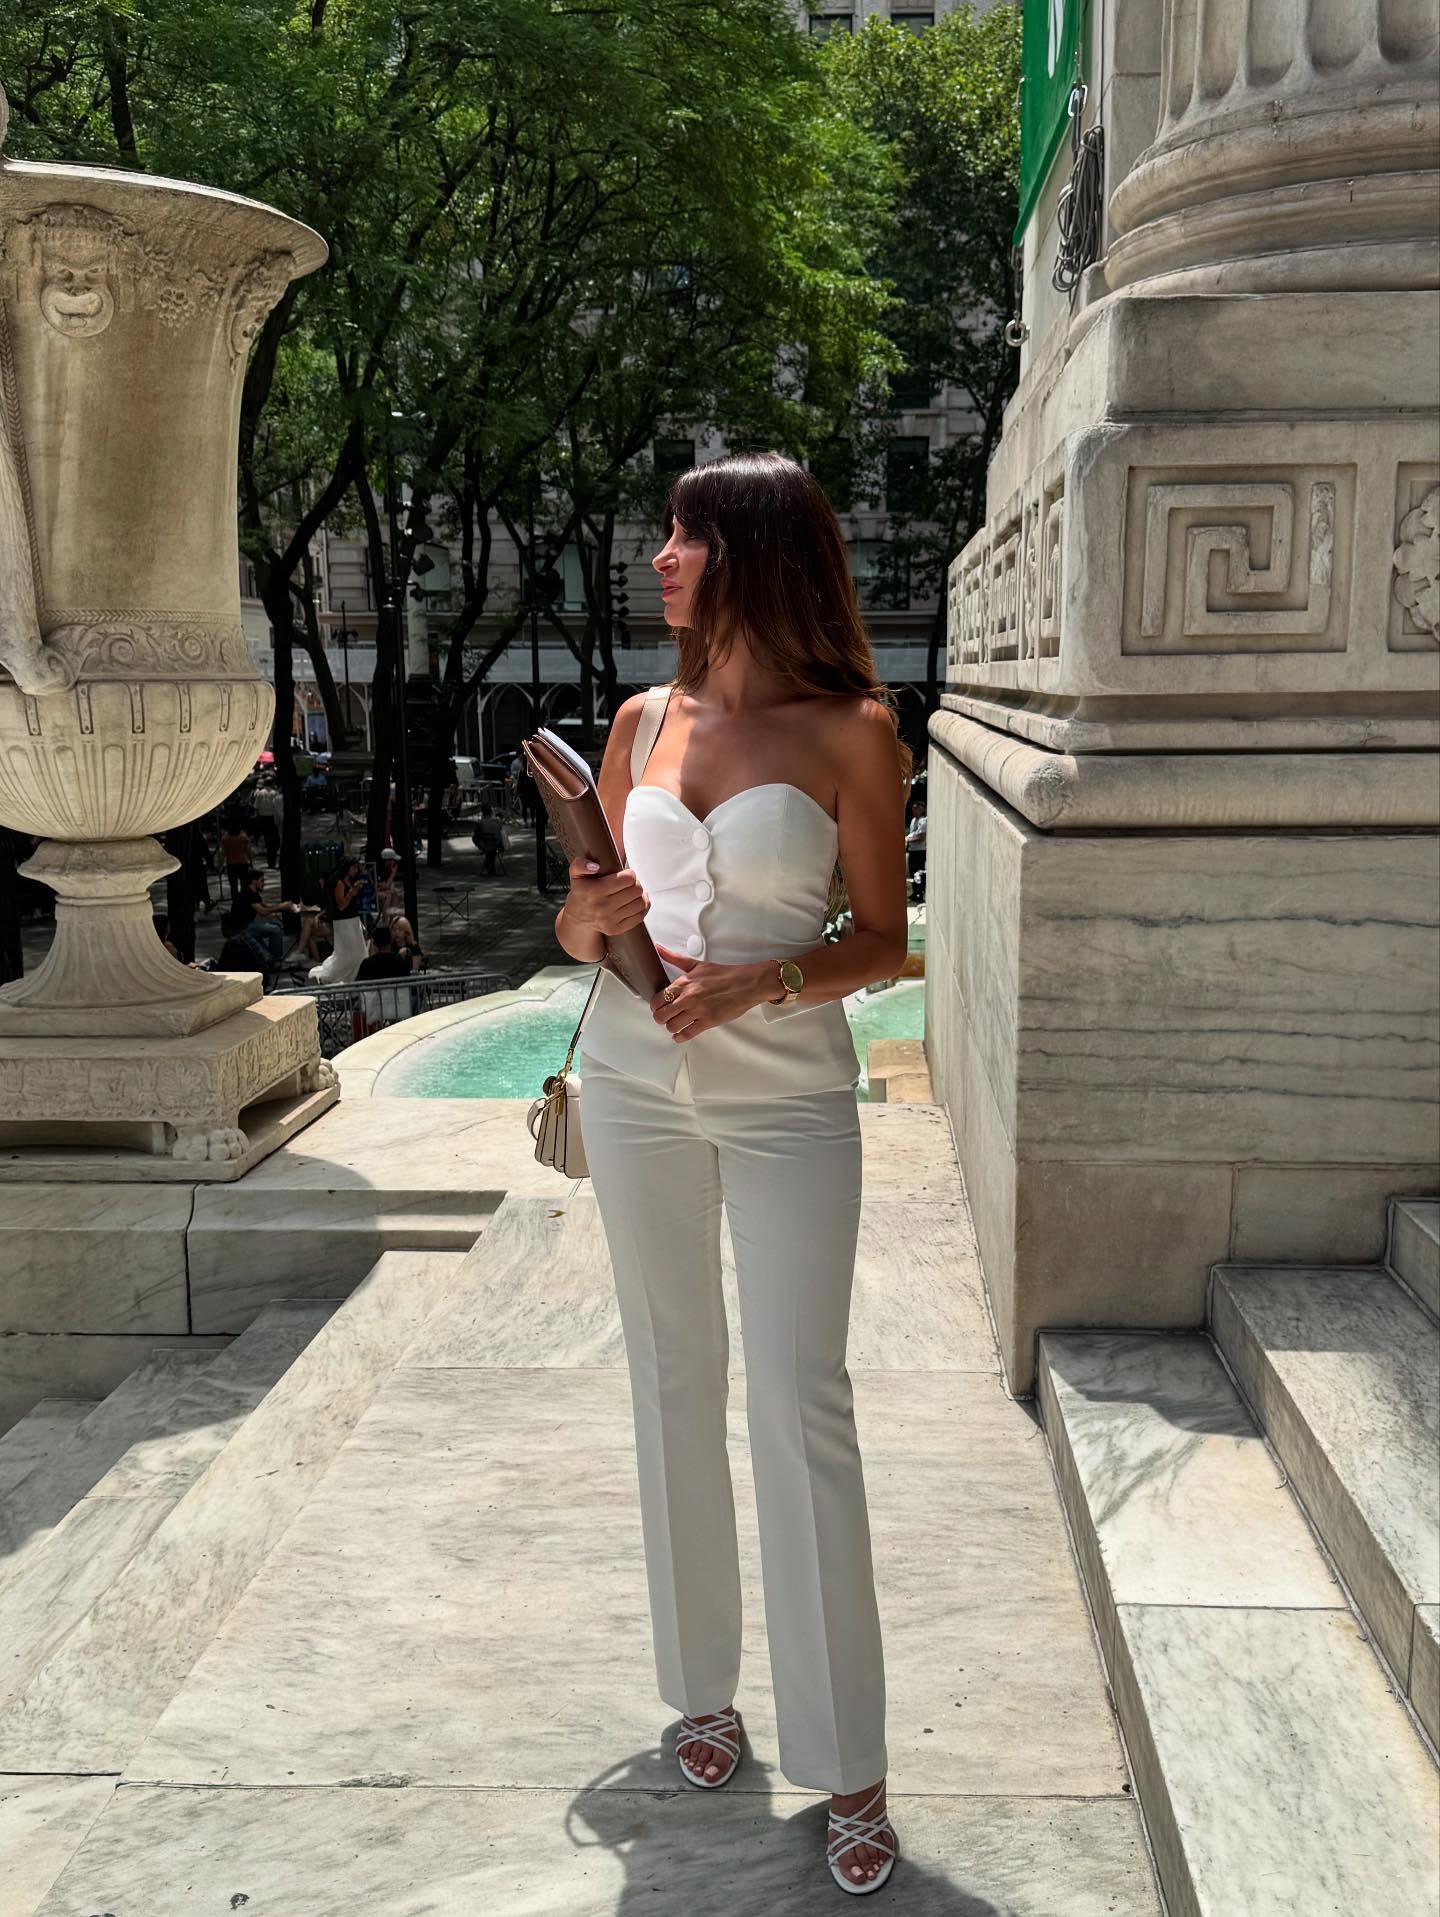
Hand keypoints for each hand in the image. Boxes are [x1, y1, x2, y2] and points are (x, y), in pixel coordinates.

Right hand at [565, 854, 648, 936]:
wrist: (577, 918)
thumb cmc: (581, 892)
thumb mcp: (575, 874)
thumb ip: (580, 864)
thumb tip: (595, 866)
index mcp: (594, 891)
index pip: (627, 879)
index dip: (629, 874)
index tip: (625, 875)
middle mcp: (602, 907)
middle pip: (636, 890)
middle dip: (635, 884)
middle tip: (628, 884)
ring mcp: (609, 920)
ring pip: (640, 903)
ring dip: (639, 896)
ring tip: (632, 893)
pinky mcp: (616, 929)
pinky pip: (639, 916)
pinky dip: (641, 908)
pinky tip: (635, 903)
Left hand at [650, 945, 771, 1040]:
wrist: (747, 983)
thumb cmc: (724, 975)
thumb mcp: (697, 964)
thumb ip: (675, 958)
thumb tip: (658, 948)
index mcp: (684, 983)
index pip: (658, 999)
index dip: (655, 1005)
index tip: (659, 1006)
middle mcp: (688, 997)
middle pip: (661, 1016)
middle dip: (661, 1018)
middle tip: (665, 1017)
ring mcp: (697, 1011)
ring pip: (672, 1026)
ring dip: (671, 1028)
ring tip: (674, 1025)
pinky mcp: (708, 1021)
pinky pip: (687, 1034)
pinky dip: (681, 1037)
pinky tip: (680, 1035)